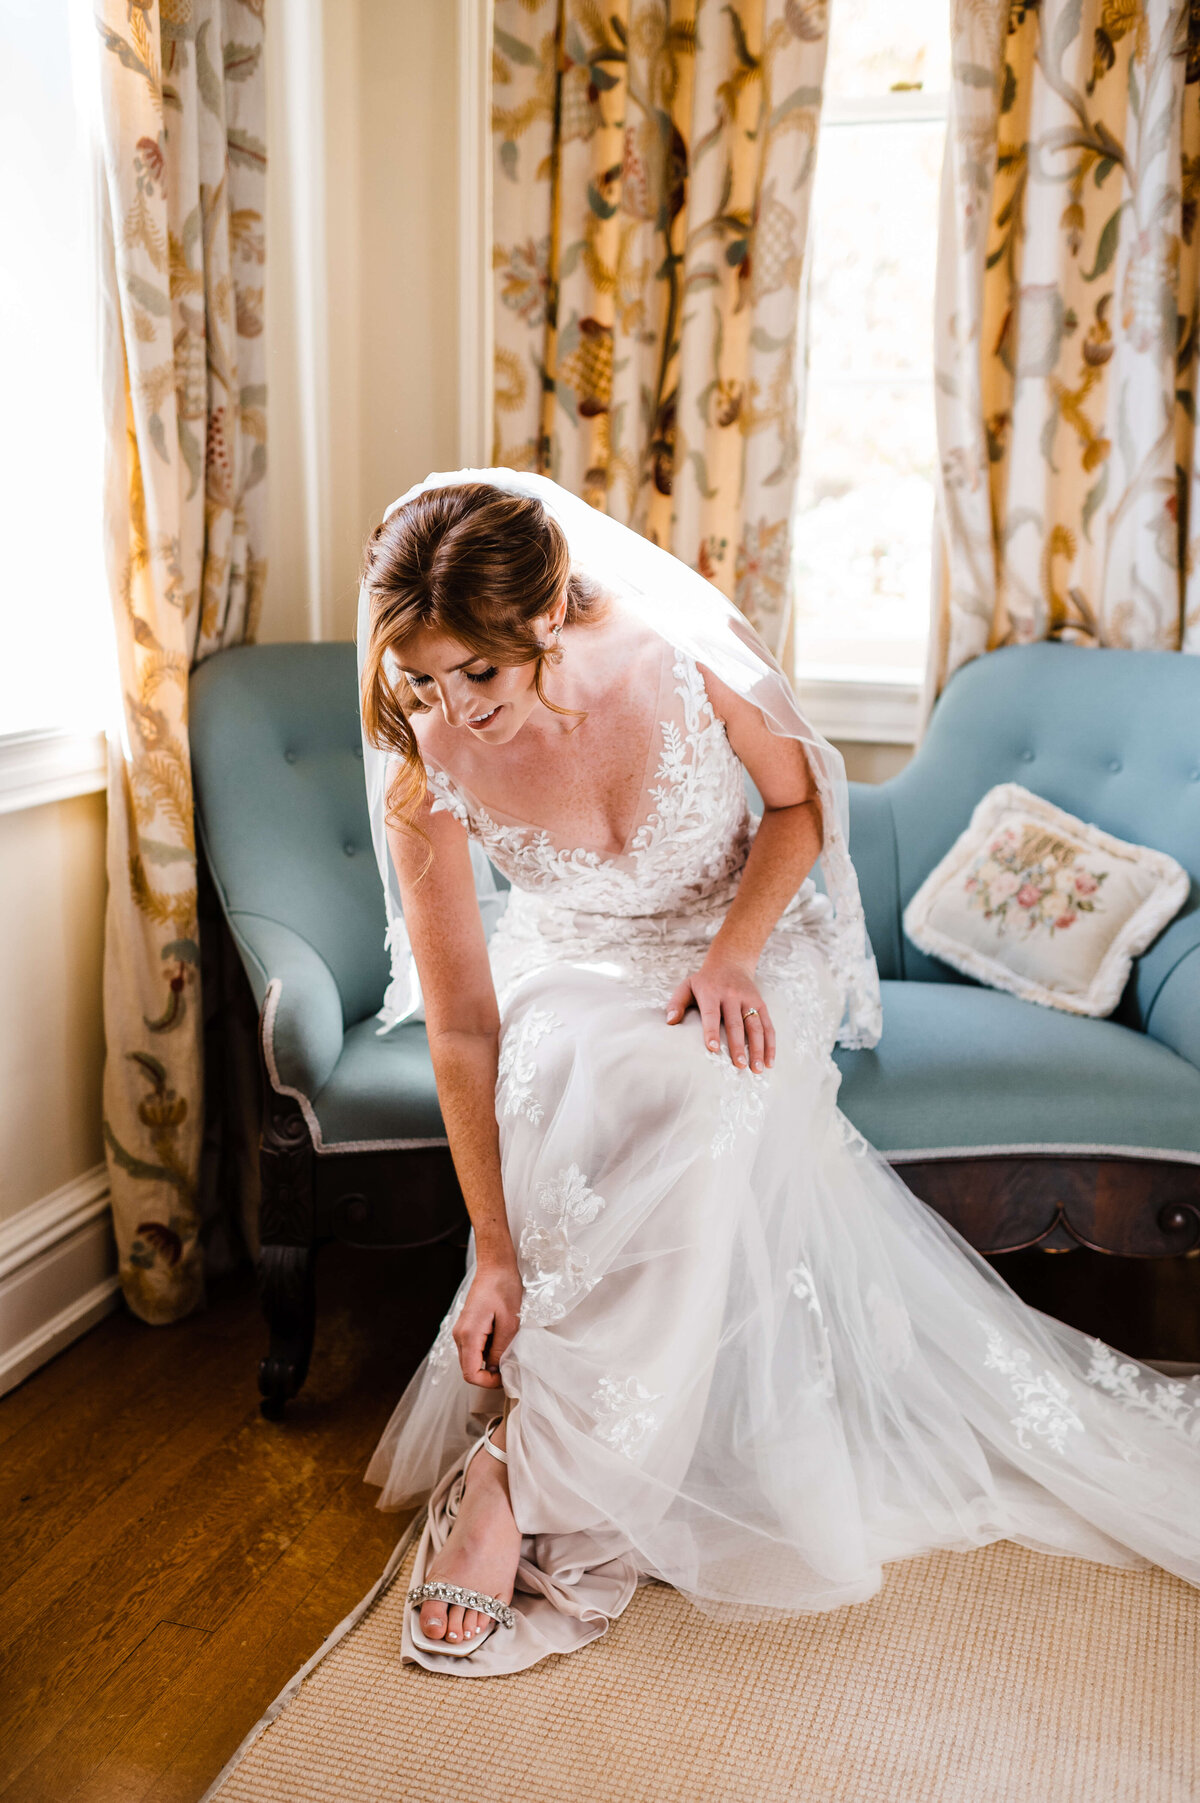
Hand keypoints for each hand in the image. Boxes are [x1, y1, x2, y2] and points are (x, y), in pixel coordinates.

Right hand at [454, 1262, 523, 1387]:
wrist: (495, 1266)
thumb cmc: (504, 1288)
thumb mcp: (509, 1322)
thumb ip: (501, 1349)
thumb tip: (496, 1369)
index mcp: (468, 1335)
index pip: (470, 1374)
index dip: (488, 1382)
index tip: (505, 1377)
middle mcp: (459, 1335)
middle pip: (469, 1368)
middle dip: (489, 1374)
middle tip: (510, 1366)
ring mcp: (461, 1330)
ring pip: (471, 1359)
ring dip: (489, 1362)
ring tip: (508, 1350)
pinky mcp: (466, 1327)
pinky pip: (474, 1348)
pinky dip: (487, 1351)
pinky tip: (501, 1339)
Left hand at [665, 954, 775, 1071]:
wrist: (730, 963)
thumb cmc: (704, 982)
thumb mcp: (687, 986)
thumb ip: (676, 1003)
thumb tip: (670, 1022)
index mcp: (711, 992)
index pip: (711, 1014)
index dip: (712, 1031)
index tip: (713, 1049)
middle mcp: (732, 995)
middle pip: (736, 1023)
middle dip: (738, 1045)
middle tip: (739, 1065)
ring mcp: (749, 1000)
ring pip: (755, 1026)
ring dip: (758, 1048)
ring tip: (756, 1069)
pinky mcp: (761, 1004)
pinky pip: (767, 1025)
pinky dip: (770, 1044)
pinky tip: (769, 1061)